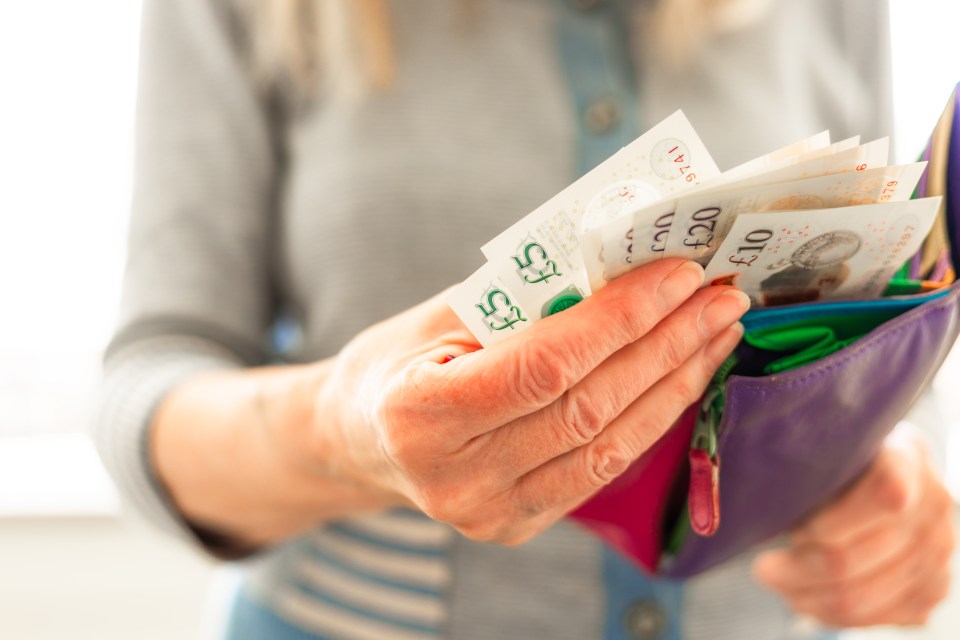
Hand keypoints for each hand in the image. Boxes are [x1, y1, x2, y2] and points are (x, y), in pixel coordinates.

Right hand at [289, 259, 747, 544]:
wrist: (362, 438)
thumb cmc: (399, 363)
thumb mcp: (441, 317)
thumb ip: (521, 302)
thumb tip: (624, 269)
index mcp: (418, 414)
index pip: (544, 366)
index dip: (620, 319)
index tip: (677, 273)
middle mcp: (454, 477)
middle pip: (587, 408)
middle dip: (665, 344)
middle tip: (719, 295)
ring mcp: (488, 511)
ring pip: (608, 447)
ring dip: (674, 383)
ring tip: (716, 331)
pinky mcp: (517, 525)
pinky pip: (600, 471)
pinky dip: (649, 419)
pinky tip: (681, 376)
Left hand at [753, 428, 956, 626]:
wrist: (872, 484)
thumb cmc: (834, 465)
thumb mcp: (821, 451)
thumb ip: (802, 469)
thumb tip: (750, 492)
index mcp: (907, 457)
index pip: (885, 494)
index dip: (831, 522)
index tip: (794, 530)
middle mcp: (934, 505)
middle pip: (855, 558)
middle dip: (795, 570)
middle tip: (762, 569)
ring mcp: (938, 551)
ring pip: (859, 597)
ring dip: (805, 596)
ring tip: (778, 582)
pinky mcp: (931, 589)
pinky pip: (875, 618)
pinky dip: (829, 614)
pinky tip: (804, 596)